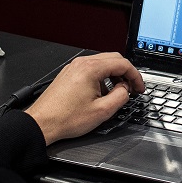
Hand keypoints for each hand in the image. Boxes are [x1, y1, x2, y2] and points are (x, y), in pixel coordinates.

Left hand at [25, 53, 144, 145]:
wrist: (41, 123)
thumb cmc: (65, 118)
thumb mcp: (102, 111)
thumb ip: (121, 97)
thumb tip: (126, 89)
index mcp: (91, 69)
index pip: (122, 64)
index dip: (136, 76)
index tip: (139, 87)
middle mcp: (81, 63)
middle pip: (113, 59)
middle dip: (126, 73)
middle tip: (132, 88)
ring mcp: (74, 67)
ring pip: (102, 63)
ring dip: (114, 75)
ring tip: (118, 92)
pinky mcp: (69, 74)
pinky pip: (91, 69)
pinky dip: (102, 77)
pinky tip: (102, 93)